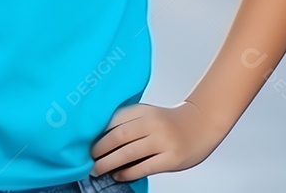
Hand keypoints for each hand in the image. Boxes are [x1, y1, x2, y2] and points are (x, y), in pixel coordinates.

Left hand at [89, 101, 224, 180]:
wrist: (201, 125)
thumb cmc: (169, 122)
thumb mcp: (149, 114)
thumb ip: (129, 122)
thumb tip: (100, 138)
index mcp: (144, 110)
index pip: (114, 120)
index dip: (98, 132)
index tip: (85, 141)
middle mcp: (152, 124)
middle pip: (118, 137)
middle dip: (99, 150)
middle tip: (88, 158)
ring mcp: (162, 142)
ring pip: (128, 154)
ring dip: (108, 164)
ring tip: (97, 169)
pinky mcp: (171, 159)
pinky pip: (143, 168)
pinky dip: (127, 173)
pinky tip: (118, 175)